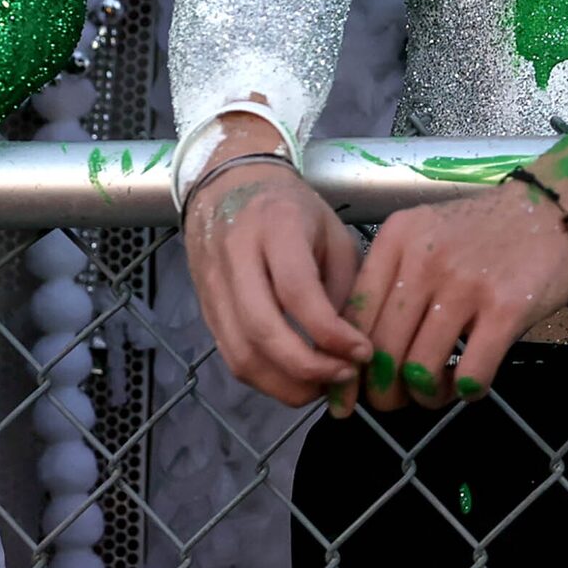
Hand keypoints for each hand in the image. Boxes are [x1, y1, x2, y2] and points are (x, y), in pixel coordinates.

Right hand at [181, 157, 369, 408]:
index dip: (330, 332)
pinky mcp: (204, 306)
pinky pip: (231, 355)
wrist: (229, 182)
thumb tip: (350, 349)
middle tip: (344, 377)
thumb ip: (343, 286)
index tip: (363, 352)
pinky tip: (294, 377)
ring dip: (285, 384)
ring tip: (322, 385)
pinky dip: (265, 378)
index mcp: (276, 225)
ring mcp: (213, 283)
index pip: (296, 289)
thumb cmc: (293, 208)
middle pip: (262, 329)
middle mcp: (236, 253)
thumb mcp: (332, 231)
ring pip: (241, 353)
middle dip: (307, 368)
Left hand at [343, 179, 567, 415]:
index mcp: (395, 240)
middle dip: (383, 391)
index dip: (348, 364)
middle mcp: (423, 259)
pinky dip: (466, 391)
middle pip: (383, 349)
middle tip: (395, 402)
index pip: (355, 315)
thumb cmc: (481, 231)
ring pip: (421, 368)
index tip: (347, 394)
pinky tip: (471, 383)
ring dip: (425, 395)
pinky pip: (471, 374)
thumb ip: (392, 281)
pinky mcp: (506, 309)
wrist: (551, 212)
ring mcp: (464, 284)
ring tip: (437, 389)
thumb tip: (360, 350)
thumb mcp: (424, 237)